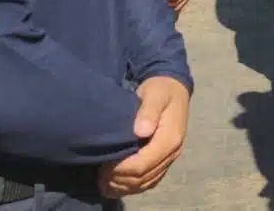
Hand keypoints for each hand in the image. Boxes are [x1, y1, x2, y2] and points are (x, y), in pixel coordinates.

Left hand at [98, 76, 189, 196]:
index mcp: (170, 139)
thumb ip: (149, 111)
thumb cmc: (160, 90)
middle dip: (120, 178)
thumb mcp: (155, 94)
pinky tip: (117, 182)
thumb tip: (141, 131)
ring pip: (146, 182)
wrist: (173, 89)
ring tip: (104, 179)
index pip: (143, 164)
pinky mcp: (164, 160)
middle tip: (99, 173)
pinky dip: (132, 185)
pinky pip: (149, 180)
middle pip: (143, 177)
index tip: (104, 164)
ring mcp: (169, 158)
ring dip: (124, 184)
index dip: (122, 168)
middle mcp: (172, 152)